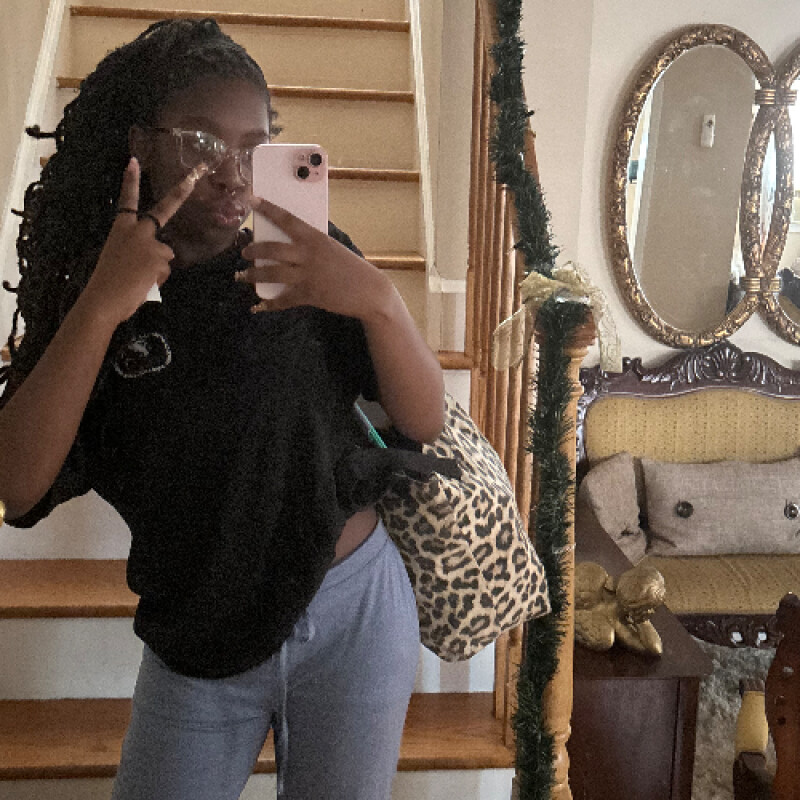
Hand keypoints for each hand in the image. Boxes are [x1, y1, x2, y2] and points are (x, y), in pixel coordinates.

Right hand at [79, 157, 206, 326]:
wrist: (104, 298)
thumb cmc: (107, 282)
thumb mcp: (119, 258)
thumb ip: (138, 251)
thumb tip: (158, 259)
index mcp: (121, 228)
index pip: (127, 200)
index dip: (131, 181)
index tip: (134, 161)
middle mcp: (137, 230)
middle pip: (164, 210)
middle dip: (180, 192)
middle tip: (193, 177)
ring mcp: (151, 243)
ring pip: (166, 254)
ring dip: (157, 267)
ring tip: (139, 279)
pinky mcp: (161, 258)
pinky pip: (165, 270)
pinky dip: (157, 279)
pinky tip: (144, 284)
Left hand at [237, 197, 394, 320]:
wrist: (370, 291)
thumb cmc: (351, 268)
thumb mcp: (332, 249)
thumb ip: (312, 245)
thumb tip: (291, 243)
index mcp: (315, 238)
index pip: (287, 219)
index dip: (267, 209)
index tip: (251, 199)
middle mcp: (308, 254)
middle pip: (272, 249)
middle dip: (253, 250)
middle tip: (244, 252)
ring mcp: (307, 275)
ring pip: (271, 273)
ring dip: (252, 275)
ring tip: (241, 275)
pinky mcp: (309, 294)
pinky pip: (283, 300)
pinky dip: (268, 305)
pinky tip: (257, 307)